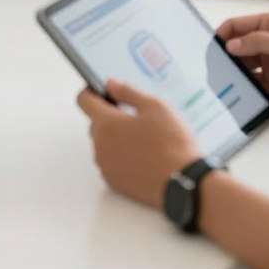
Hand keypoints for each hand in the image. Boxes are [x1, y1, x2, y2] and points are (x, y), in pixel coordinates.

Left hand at [77, 79, 199, 207]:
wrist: (184, 184)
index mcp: (106, 124)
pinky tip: (144, 156)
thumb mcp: (154, 107)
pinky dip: (121, 157)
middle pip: (95, 123)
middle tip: (135, 116)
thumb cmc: (171, 144)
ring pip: (104, 144)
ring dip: (116, 138)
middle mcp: (100, 146)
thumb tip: (110, 84)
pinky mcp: (115, 183)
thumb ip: (128, 92)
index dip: (92, 92)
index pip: (84, 100)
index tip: (103, 91)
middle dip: (110, 117)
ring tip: (144, 139)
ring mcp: (106, 167)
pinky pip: (111, 163)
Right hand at [217, 12, 268, 107]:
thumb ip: (257, 42)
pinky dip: (248, 88)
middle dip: (225, 56)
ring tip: (225, 83)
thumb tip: (231, 45)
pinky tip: (242, 94)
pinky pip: (256, 84)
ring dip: (235, 73)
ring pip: (244, 66)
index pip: (236, 26)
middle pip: (238, 47)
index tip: (211, 48)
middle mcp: (268, 41)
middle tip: (214, 69)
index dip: (222, 35)